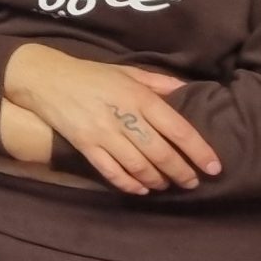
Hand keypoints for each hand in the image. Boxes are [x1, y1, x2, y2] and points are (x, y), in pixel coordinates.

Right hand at [3, 44, 219, 194]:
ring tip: (167, 185)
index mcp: (139, 97)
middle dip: (182, 172)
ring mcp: (103, 133)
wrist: (45, 78)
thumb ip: (159, 83)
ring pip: (139, 166)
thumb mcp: (127, 71)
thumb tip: (189, 90)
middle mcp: (124, 117)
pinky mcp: (85, 145)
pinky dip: (129, 184)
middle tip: (193, 182)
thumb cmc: (91, 75)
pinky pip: (111, 171)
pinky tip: (141, 189)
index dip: (199, 151)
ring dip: (158, 180)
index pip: (178, 129)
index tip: (214, 167)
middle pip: (161, 153)